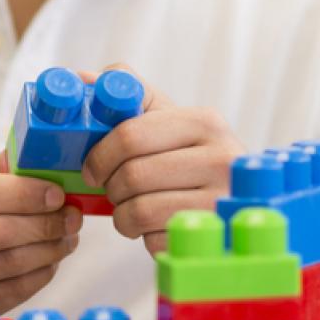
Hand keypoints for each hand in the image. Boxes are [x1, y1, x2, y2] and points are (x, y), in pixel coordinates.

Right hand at [0, 152, 83, 317]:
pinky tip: (50, 262)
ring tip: (67, 238)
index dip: (26, 195)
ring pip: (9, 265)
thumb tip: (44, 158)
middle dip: (46, 225)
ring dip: (49, 251)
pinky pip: (9, 292)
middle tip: (72, 218)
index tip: (58, 194)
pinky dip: (39, 277)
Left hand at [79, 65, 244, 253]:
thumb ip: (128, 95)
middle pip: (132, 176)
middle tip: (112, 188)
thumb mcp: (167, 118)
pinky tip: (155, 226)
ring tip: (133, 207)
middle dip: (111, 187)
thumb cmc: (188, 155)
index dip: (99, 155)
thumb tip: (80, 78)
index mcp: (204, 121)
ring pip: (140, 211)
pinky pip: (155, 241)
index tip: (91, 168)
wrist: (239, 198)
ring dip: (123, 215)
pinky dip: (144, 237)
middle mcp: (222, 158)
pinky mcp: (216, 236)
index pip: (130, 135)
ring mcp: (222, 201)